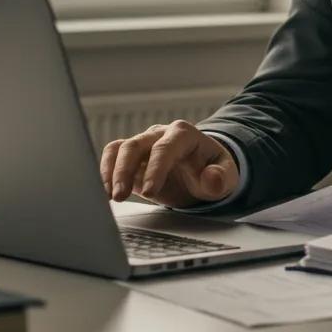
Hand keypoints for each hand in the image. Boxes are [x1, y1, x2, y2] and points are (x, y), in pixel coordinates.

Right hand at [100, 120, 239, 208]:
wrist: (203, 171)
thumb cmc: (213, 171)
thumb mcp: (226, 177)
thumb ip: (221, 178)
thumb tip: (210, 178)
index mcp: (185, 135)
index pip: (166, 147)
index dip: (155, 168)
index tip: (149, 191)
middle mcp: (161, 135)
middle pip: (136, 145)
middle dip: (125, 170)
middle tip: (120, 196)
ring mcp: (145, 145)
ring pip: (120, 149)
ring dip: (111, 172)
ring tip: (110, 197)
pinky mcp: (132, 159)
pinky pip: (112, 157)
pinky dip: (105, 172)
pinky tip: (105, 192)